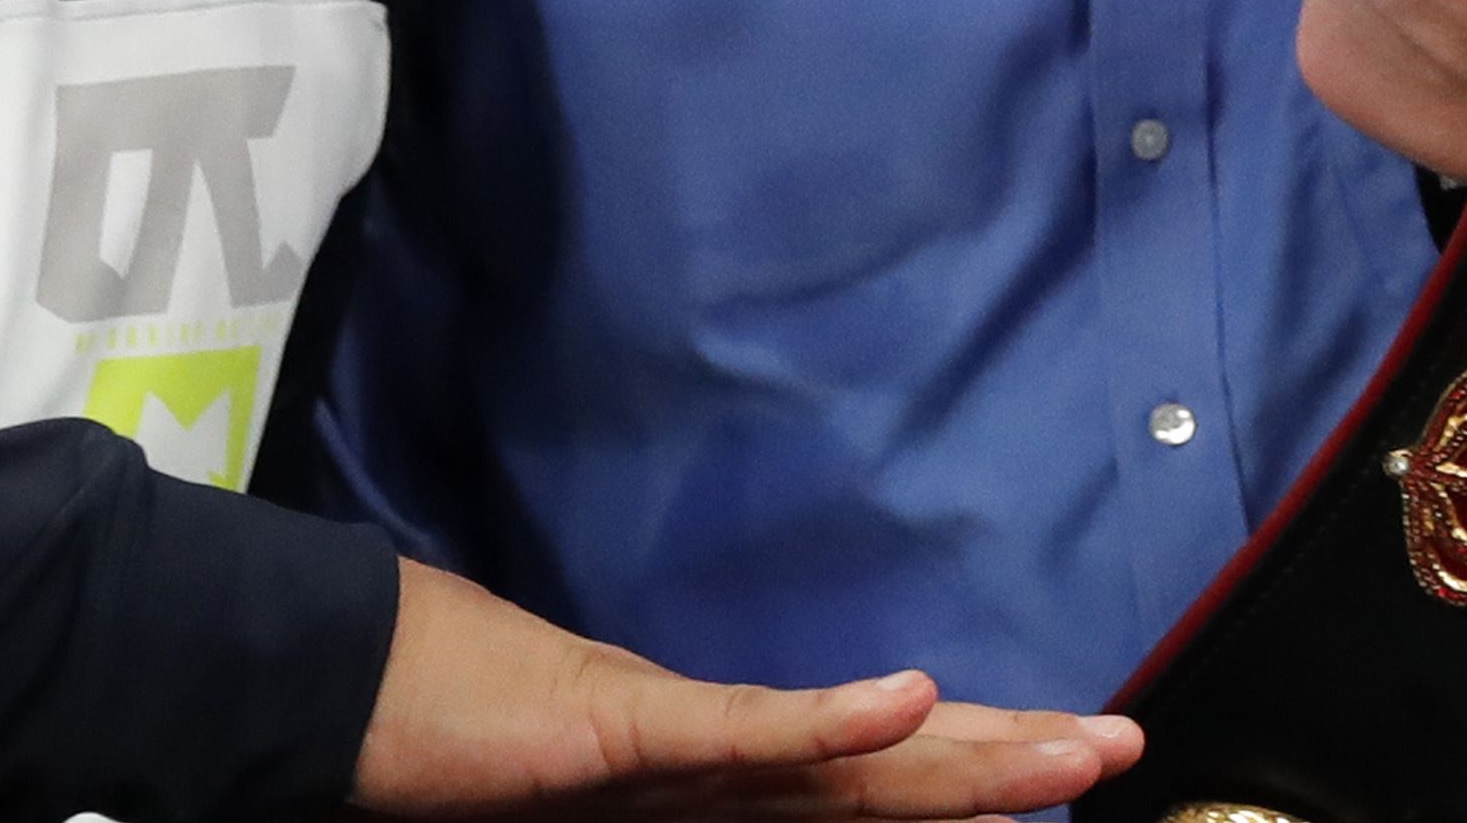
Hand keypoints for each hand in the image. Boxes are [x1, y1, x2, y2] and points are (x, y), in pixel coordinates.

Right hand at [354, 560, 1136, 818]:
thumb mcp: (596, 785)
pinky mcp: (614, 731)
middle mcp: (717, 757)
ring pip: (846, 761)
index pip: (872, 776)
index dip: (975, 763)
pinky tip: (907, 702)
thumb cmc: (453, 735)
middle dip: (1012, 758)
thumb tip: (776, 784)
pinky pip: (732, 736)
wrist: (343, 680)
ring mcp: (674, 745)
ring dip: (967, 753)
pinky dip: (821, 724)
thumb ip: (690, 783)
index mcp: (716, 771)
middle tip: (1123, 744)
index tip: (1070, 754)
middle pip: (891, 767)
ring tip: (1074, 746)